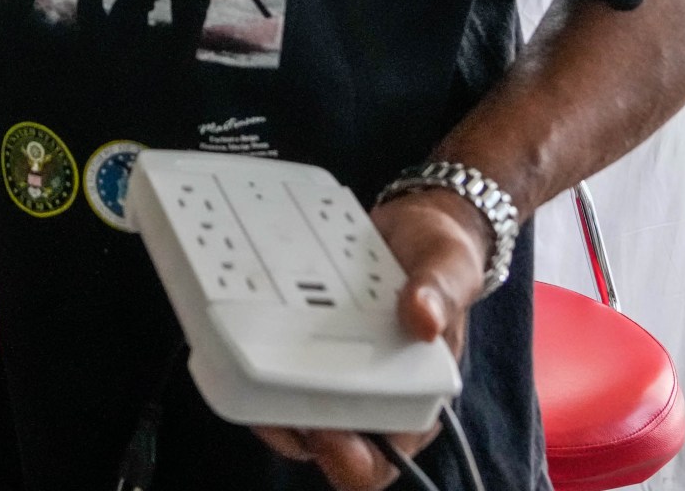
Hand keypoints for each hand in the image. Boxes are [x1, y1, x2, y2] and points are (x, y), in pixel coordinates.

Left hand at [251, 189, 489, 488]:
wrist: (408, 223)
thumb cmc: (438, 255)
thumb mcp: (450, 267)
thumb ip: (440, 292)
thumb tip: (423, 319)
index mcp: (414, 394)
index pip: (381, 457)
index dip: (349, 460)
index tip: (324, 434)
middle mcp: (369, 390)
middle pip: (321, 438)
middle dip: (286, 426)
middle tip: (260, 393)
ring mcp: (333, 368)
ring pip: (288, 404)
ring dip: (259, 393)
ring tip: (236, 356)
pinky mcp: (303, 340)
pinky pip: (274, 358)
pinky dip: (253, 350)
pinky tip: (234, 325)